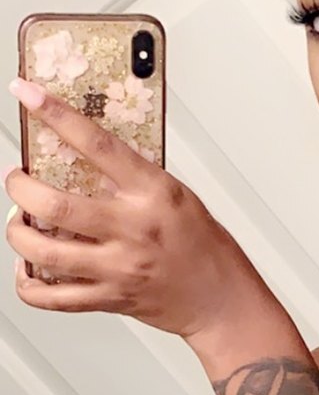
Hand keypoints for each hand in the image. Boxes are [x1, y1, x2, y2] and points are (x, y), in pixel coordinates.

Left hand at [6, 77, 263, 339]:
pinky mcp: (108, 298)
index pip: (97, 144)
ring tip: (19, 221)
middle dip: (19, 187)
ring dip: (17, 233)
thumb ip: (133, 179)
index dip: (56, 115)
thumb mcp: (176, 195)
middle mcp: (132, 229)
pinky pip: (50, 297)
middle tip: (16, 179)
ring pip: (42, 251)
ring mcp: (117, 267)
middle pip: (54, 204)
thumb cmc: (204, 247)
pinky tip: (28, 267)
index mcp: (152, 193)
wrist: (221, 300)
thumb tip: (86, 158)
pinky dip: (28, 283)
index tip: (28, 94)